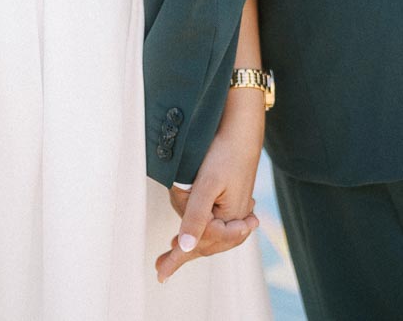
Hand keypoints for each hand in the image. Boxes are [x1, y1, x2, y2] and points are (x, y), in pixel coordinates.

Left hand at [155, 94, 264, 283]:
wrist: (241, 128)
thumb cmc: (224, 153)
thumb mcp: (206, 185)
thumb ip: (196, 217)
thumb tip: (184, 248)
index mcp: (232, 219)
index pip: (201, 244)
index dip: (178, 259)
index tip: (160, 275)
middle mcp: (236, 219)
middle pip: (205, 241)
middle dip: (185, 247)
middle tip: (161, 266)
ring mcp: (235, 210)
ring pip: (208, 232)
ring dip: (192, 234)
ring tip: (172, 244)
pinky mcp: (231, 200)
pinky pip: (214, 222)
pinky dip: (203, 229)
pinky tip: (195, 235)